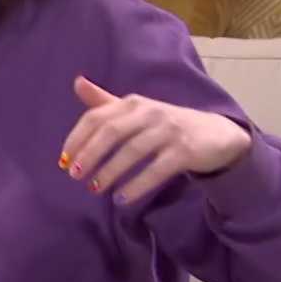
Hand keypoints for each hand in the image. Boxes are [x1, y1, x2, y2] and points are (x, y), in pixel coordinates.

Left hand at [59, 76, 251, 203]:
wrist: (217, 135)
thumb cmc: (166, 125)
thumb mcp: (136, 111)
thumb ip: (106, 102)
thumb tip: (76, 82)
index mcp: (133, 103)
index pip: (97, 117)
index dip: (77, 138)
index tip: (64, 160)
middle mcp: (150, 112)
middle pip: (112, 132)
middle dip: (90, 155)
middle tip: (75, 176)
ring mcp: (169, 130)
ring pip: (133, 151)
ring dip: (110, 172)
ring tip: (95, 189)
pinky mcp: (185, 151)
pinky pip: (157, 170)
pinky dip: (137, 185)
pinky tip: (122, 199)